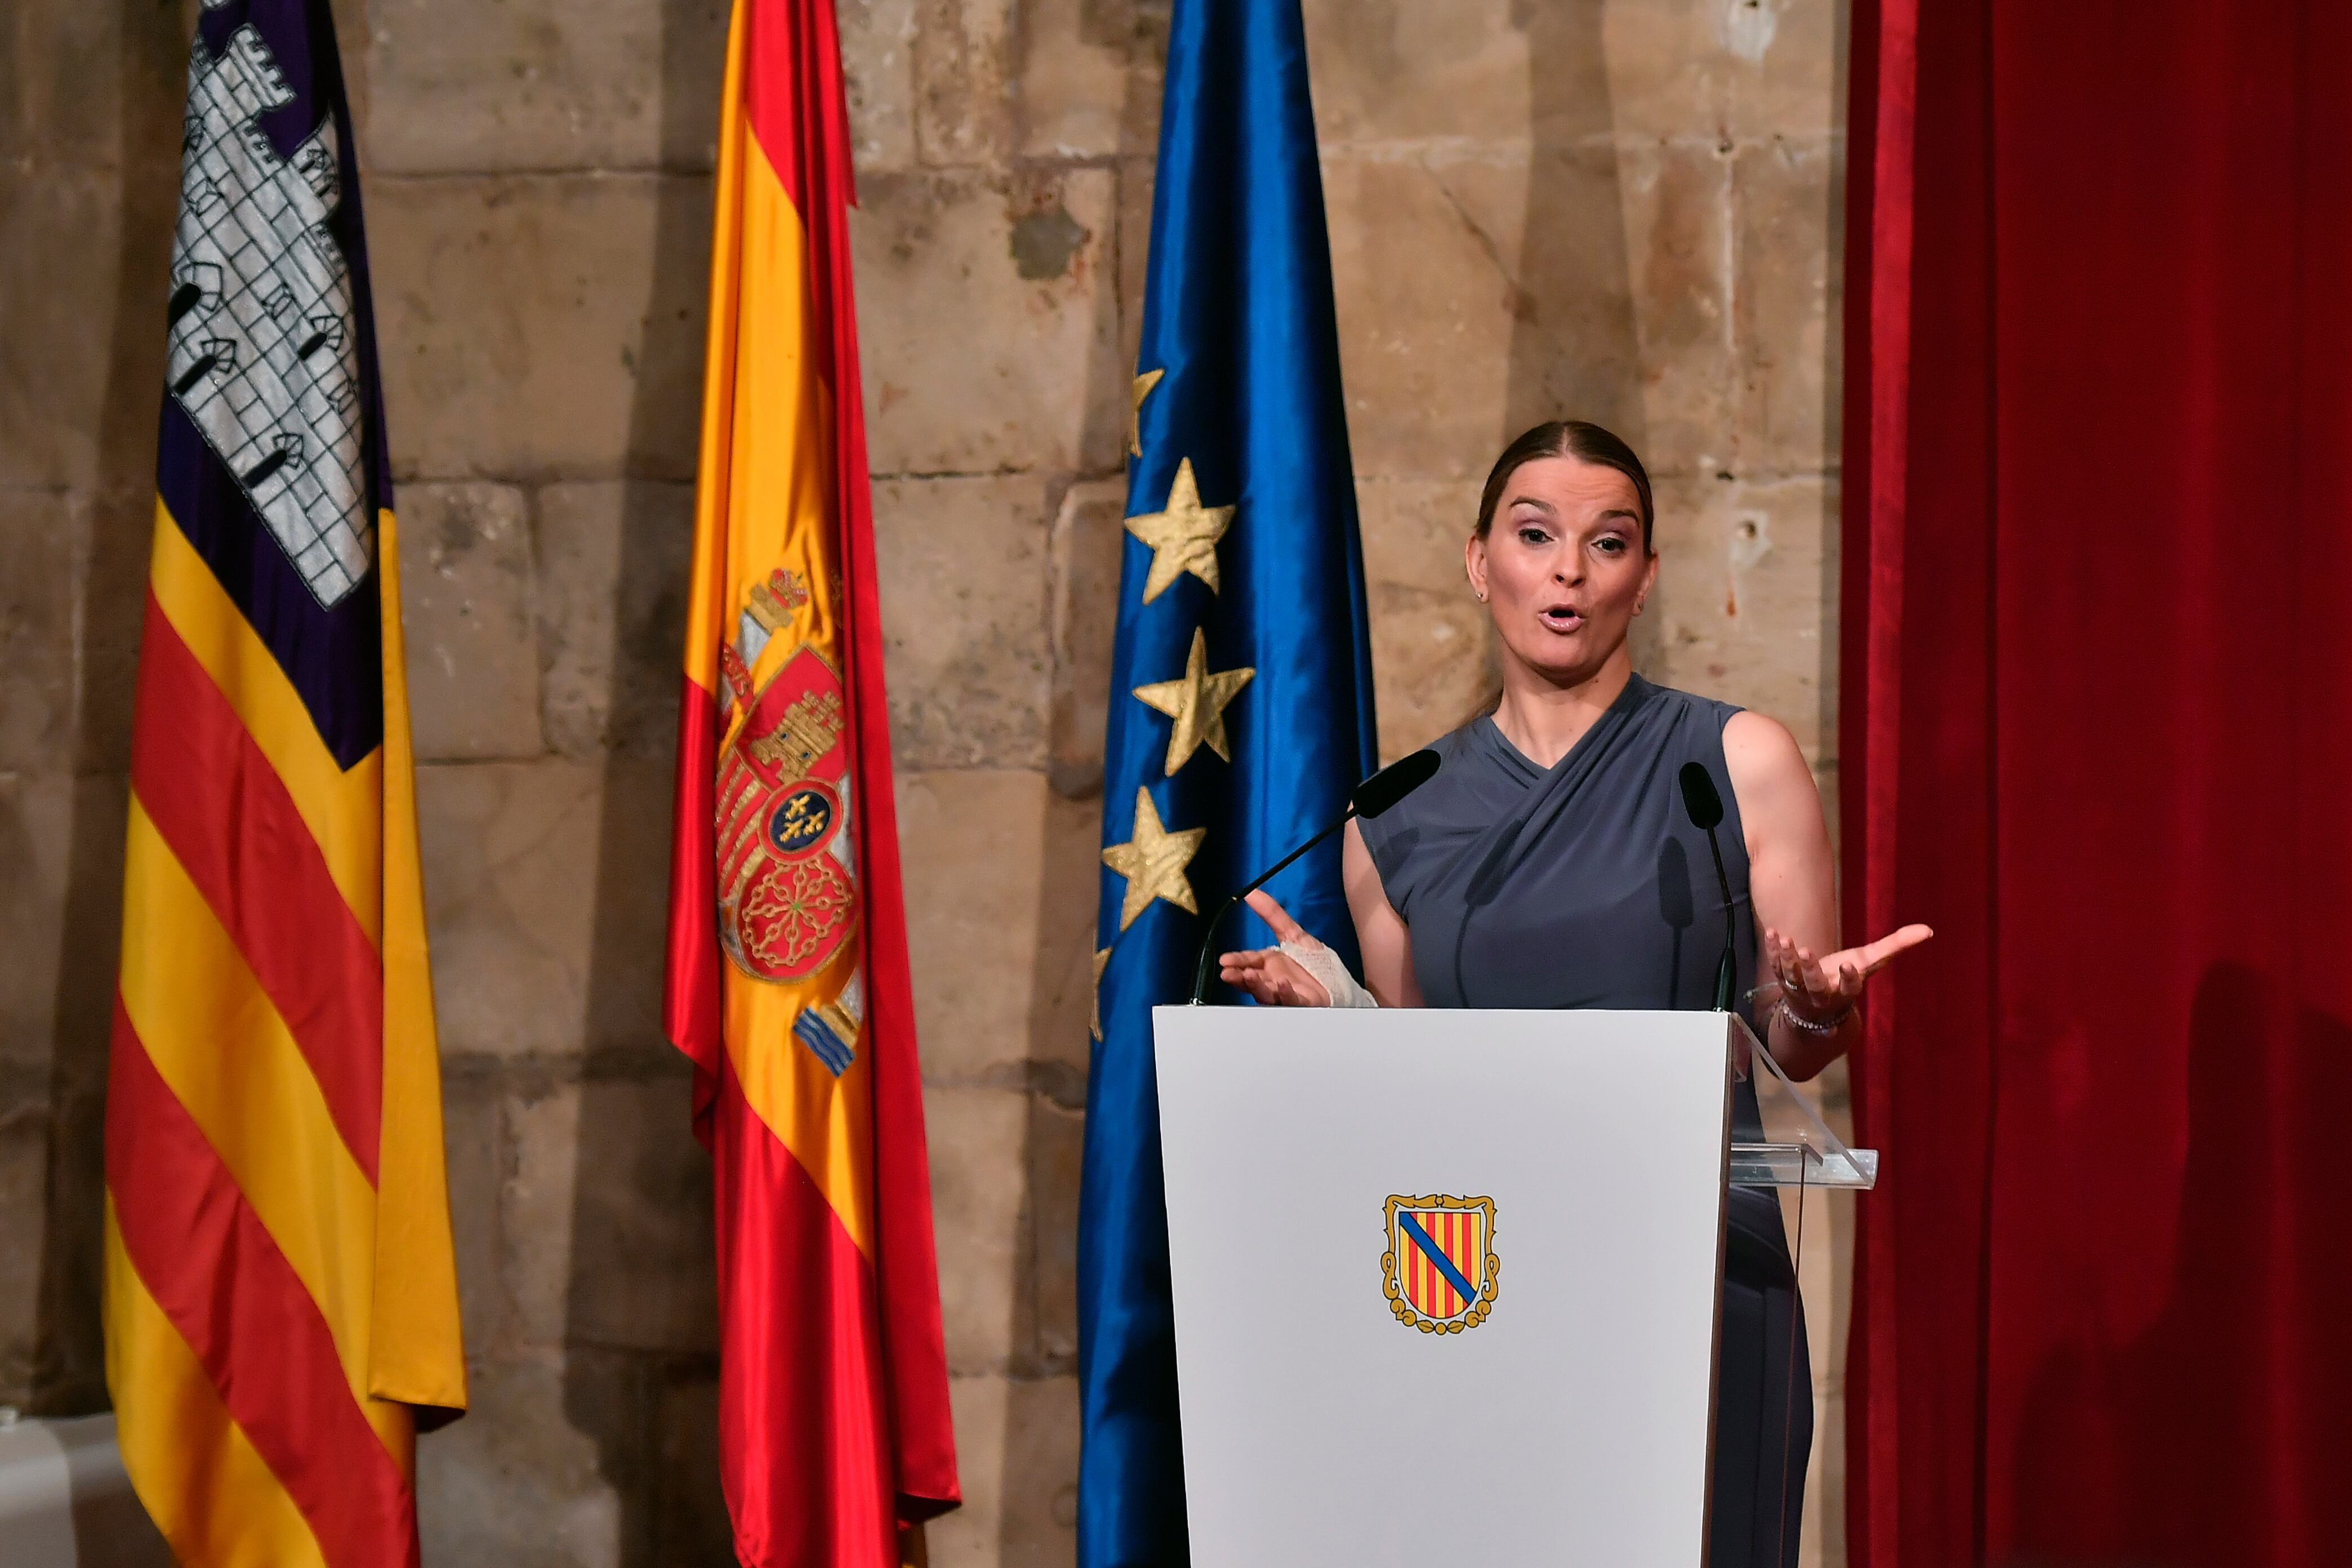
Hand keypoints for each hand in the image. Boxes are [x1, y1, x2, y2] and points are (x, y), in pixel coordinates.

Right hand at [1216, 891, 1332, 1006]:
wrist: (1340, 983)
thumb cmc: (1315, 963)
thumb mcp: (1293, 933)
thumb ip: (1272, 913)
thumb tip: (1252, 893)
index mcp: (1270, 965)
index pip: (1249, 962)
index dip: (1237, 961)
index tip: (1226, 960)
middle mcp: (1274, 981)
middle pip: (1252, 980)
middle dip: (1240, 977)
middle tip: (1228, 974)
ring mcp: (1286, 994)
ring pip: (1267, 993)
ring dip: (1256, 986)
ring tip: (1249, 976)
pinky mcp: (1302, 1004)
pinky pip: (1292, 1001)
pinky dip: (1285, 994)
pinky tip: (1282, 984)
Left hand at [1760, 922, 1934, 1024]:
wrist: (1816, 1006)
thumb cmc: (1847, 978)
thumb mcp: (1871, 963)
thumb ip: (1897, 946)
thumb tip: (1928, 930)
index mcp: (1846, 992)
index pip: (1850, 988)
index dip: (1850, 978)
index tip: (1850, 966)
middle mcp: (1821, 994)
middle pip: (1815, 985)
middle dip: (1811, 970)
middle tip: (1806, 952)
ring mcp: (1799, 989)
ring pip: (1791, 977)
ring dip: (1787, 959)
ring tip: (1786, 940)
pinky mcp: (1782, 979)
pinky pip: (1775, 966)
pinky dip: (1773, 951)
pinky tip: (1773, 933)